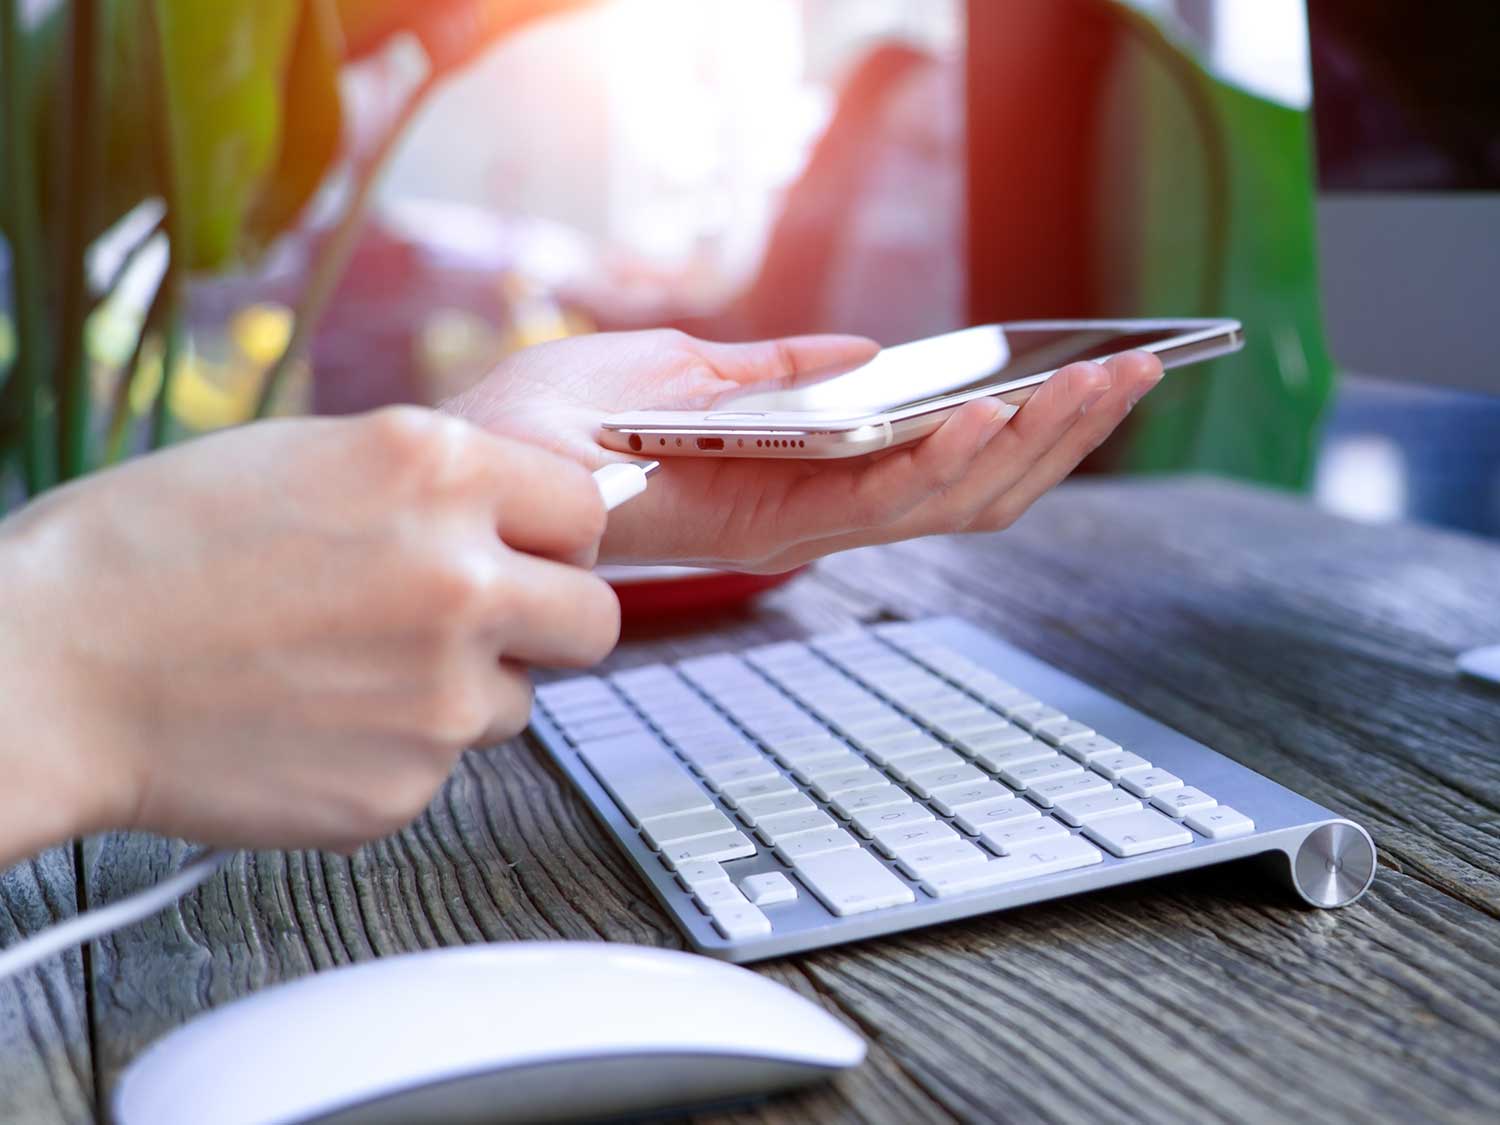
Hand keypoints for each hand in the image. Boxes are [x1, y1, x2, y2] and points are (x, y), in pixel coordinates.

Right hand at [0, 408, 617, 861]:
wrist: (51, 670)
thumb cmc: (150, 551)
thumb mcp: (312, 456)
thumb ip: (436, 485)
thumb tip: (520, 512)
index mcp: (438, 471)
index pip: (587, 508)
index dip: (555, 533)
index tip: (532, 549)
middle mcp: (460, 580)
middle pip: (596, 618)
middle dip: (549, 620)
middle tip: (483, 620)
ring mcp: (441, 694)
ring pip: (522, 699)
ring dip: (467, 687)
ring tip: (358, 668)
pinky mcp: (407, 786)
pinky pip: (448, 763)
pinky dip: (402, 747)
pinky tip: (321, 719)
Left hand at [445, 329, 1163, 570]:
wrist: (486, 457)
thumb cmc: (571, 414)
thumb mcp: (692, 366)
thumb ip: (786, 367)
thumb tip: (866, 351)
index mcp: (816, 467)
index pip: (948, 453)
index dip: (1033, 420)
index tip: (1102, 369)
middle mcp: (824, 508)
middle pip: (976, 486)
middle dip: (1066, 434)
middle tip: (1142, 373)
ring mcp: (805, 525)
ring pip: (953, 502)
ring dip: (1036, 444)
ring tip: (1106, 384)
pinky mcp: (774, 530)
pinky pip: (886, 503)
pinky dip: (949, 461)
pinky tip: (997, 407)